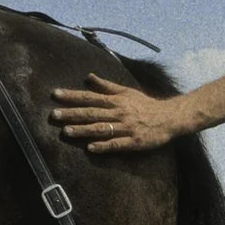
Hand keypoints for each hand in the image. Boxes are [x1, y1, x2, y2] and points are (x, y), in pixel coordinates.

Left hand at [50, 75, 192, 151]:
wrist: (170, 117)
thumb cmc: (146, 105)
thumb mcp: (127, 92)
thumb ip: (107, 86)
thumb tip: (89, 76)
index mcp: (116, 101)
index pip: (90, 97)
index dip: (72, 96)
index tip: (55, 95)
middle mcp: (119, 113)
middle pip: (92, 113)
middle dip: (72, 114)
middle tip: (54, 115)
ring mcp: (126, 128)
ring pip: (101, 128)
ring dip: (83, 130)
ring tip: (66, 132)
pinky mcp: (134, 141)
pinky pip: (117, 144)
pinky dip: (104, 146)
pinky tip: (91, 148)